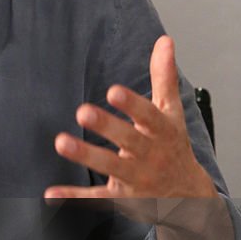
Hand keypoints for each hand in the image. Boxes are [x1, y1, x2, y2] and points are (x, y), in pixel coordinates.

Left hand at [45, 36, 234, 239]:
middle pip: (129, 141)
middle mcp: (150, 155)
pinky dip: (74, 197)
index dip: (132, 104)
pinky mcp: (121, 198)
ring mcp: (135, 178)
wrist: (188, 196)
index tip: (113, 91)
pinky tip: (52, 193)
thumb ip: (163, 77)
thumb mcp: (171, 112)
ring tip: (61, 142)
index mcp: (161, 131)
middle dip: (107, 127)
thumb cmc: (173, 146)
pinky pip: (96, 198)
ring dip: (86, 155)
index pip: (148, 116)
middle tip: (82, 111)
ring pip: (110, 167)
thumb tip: (164, 41)